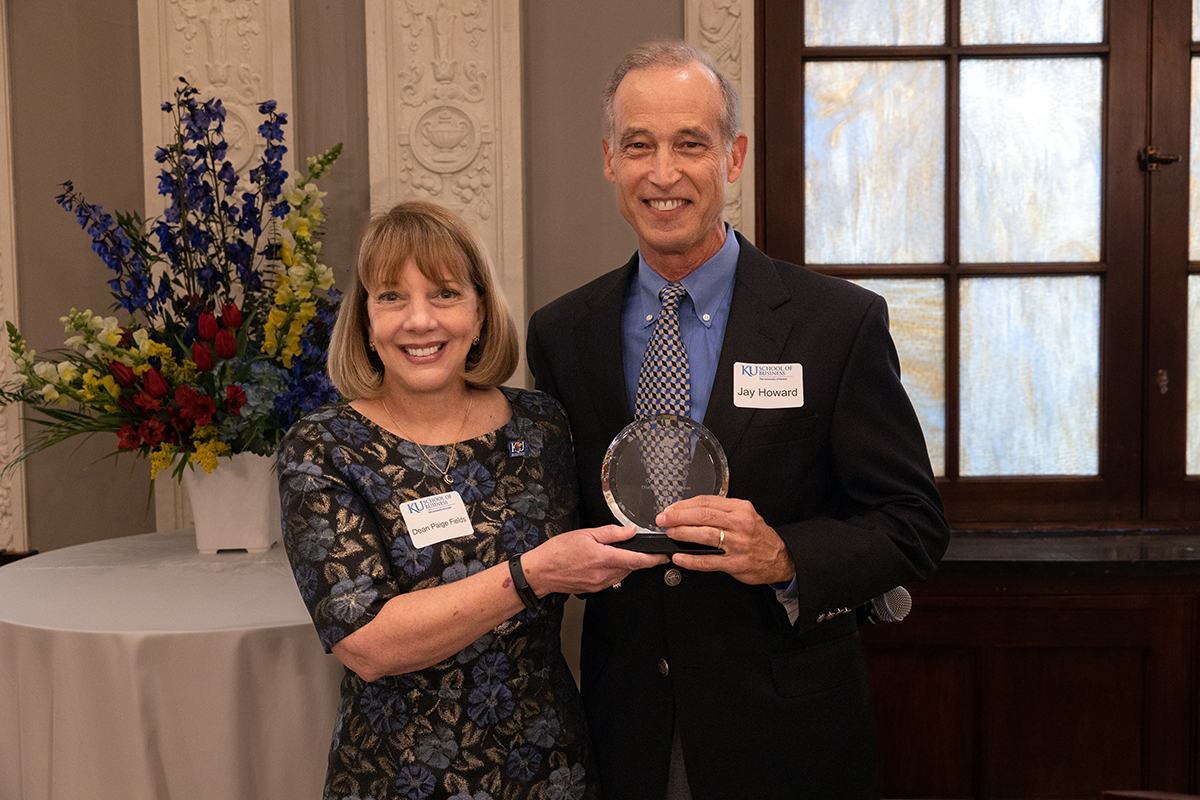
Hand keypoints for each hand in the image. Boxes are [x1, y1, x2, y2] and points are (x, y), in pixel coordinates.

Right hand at [521, 525, 668, 595]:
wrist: (541, 572)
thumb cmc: (558, 552)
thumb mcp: (586, 534)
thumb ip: (611, 533)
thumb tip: (630, 531)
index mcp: (604, 558)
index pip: (637, 560)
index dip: (653, 559)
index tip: (663, 556)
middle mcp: (604, 574)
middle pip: (631, 568)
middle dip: (636, 558)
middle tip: (633, 547)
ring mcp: (599, 584)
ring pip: (622, 574)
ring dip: (624, 564)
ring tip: (612, 553)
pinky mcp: (594, 589)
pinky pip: (612, 580)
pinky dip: (614, 571)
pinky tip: (603, 562)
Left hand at [657, 495, 794, 584]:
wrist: (780, 558)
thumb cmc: (758, 536)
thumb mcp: (745, 515)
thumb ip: (721, 511)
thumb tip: (690, 510)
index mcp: (739, 509)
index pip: (706, 502)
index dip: (684, 505)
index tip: (670, 508)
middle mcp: (739, 524)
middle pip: (703, 515)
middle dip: (678, 516)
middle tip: (663, 519)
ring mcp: (738, 544)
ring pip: (705, 535)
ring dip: (682, 533)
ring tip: (669, 533)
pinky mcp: (735, 563)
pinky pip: (709, 561)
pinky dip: (691, 559)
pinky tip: (679, 557)